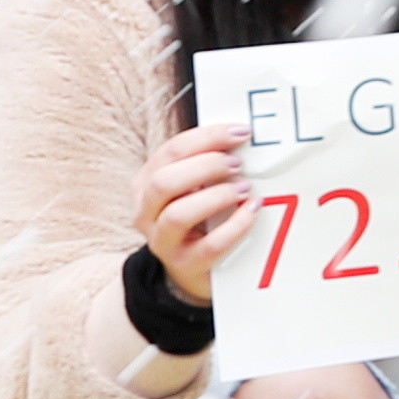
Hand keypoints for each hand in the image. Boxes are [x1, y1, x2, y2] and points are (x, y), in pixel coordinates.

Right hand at [132, 123, 258, 301]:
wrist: (195, 266)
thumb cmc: (200, 215)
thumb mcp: (195, 186)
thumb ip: (208, 162)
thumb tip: (244, 135)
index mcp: (146, 183)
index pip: (170, 152)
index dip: (207, 137)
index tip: (241, 132)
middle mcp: (146, 212)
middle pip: (164, 182)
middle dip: (205, 166)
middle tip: (238, 163)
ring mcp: (162, 241)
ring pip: (177, 215)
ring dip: (216, 196)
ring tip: (245, 188)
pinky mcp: (185, 264)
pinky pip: (210, 245)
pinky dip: (235, 225)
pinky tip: (252, 210)